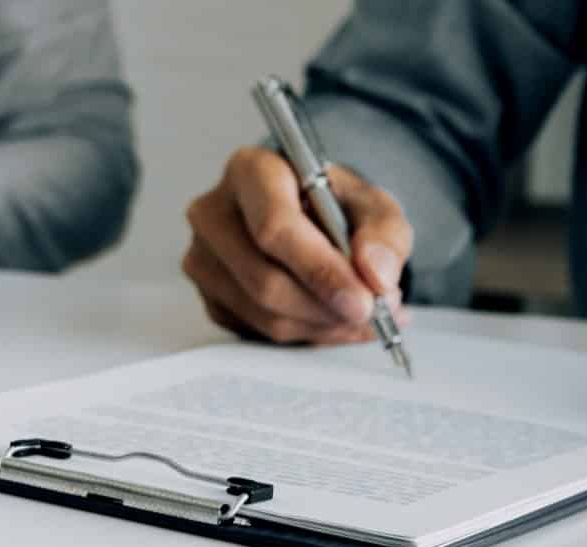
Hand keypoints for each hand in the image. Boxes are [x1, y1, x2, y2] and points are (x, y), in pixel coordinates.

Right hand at [182, 147, 410, 343]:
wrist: (305, 216)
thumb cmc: (333, 204)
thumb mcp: (372, 204)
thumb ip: (384, 234)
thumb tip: (377, 276)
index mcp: (250, 172)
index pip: (275, 228)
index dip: (321, 270)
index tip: (364, 300)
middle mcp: (213, 214)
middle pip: (265, 280)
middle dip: (327, 308)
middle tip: (374, 314)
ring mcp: (203, 259)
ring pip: (263, 313)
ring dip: (322, 325)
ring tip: (364, 317)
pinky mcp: (208, 296)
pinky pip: (258, 330)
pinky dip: (307, 333)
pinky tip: (333, 318)